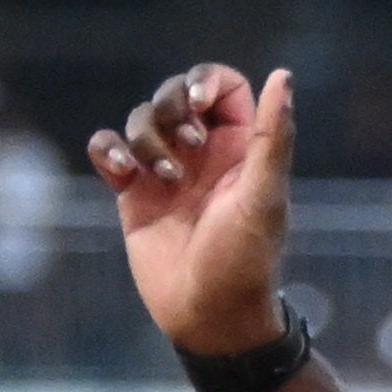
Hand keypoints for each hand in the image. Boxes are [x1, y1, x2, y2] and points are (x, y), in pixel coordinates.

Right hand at [86, 64, 295, 358]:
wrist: (209, 315)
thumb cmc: (245, 261)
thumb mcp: (264, 197)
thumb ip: (273, 138)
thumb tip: (283, 76)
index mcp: (242, 148)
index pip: (223, 85)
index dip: (205, 81)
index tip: (199, 104)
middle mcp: (204, 154)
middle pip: (174, 93)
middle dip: (170, 109)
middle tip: (186, 150)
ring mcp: (166, 171)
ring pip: (139, 119)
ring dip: (146, 140)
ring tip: (166, 181)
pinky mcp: (133, 191)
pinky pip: (107, 147)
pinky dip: (109, 151)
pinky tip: (123, 173)